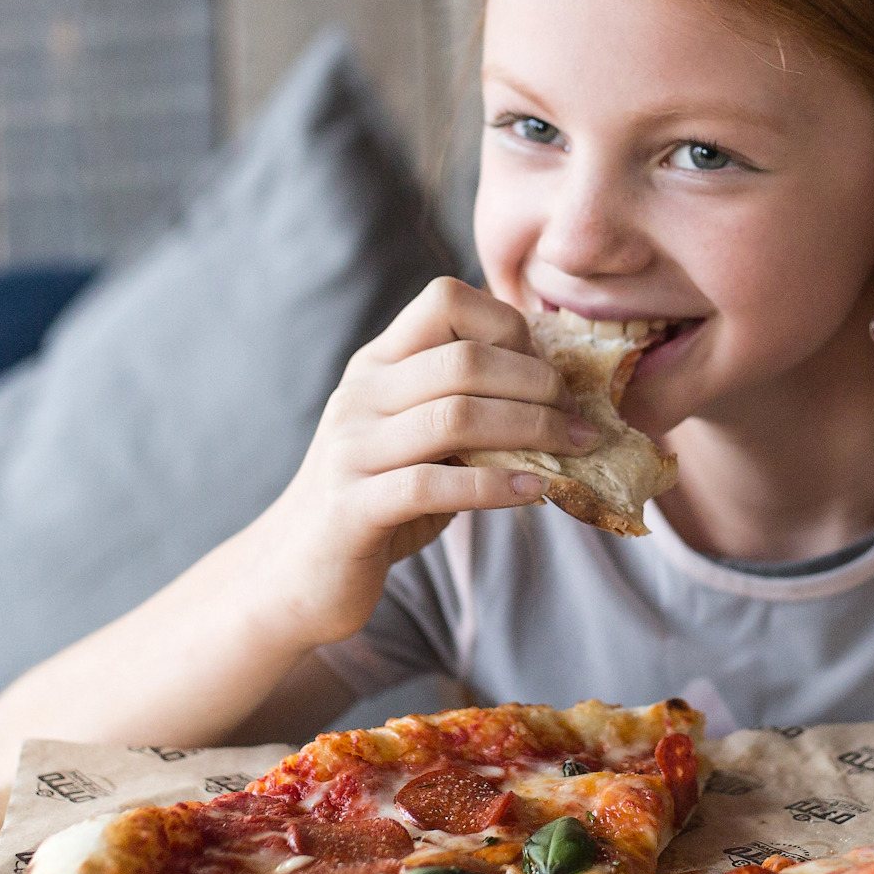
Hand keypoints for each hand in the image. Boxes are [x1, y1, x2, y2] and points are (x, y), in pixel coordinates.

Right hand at [241, 277, 594, 650]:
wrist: (294, 573)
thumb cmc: (377, 501)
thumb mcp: (417, 441)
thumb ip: (466, 408)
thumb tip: (563, 395)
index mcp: (378, 365)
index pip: (445, 300)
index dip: (508, 323)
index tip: (546, 368)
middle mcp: (360, 395)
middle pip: (464, 360)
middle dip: (538, 384)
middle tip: (579, 418)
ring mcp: (352, 449)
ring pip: (456, 416)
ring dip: (532, 431)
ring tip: (576, 449)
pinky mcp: (353, 507)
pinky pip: (435, 485)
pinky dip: (498, 485)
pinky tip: (536, 491)